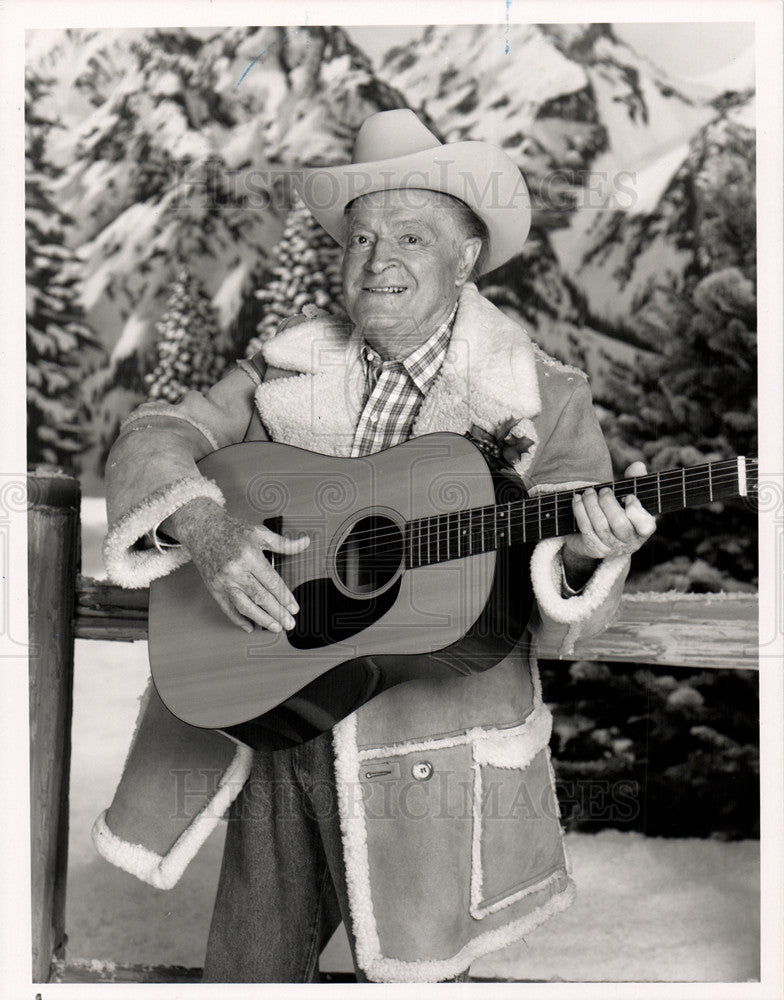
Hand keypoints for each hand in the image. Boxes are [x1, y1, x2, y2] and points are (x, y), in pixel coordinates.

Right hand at [167, 498, 309, 632]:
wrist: (202, 530)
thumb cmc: (232, 530)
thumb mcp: (260, 532)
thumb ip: (283, 543)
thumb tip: (305, 543)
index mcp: (249, 556)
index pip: (272, 582)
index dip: (285, 597)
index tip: (294, 608)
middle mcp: (236, 570)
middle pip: (260, 597)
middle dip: (277, 613)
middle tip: (289, 623)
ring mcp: (223, 581)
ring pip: (245, 606)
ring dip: (261, 619)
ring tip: (275, 627)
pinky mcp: (214, 588)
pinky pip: (227, 608)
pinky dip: (238, 619)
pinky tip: (250, 626)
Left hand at [563, 461, 656, 564]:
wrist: (598, 535)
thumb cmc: (617, 511)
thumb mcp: (627, 496)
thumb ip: (634, 481)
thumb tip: (638, 466)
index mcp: (643, 530)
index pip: (646, 526)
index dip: (637, 511)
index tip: (629, 497)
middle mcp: (630, 542)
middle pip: (620, 524)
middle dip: (609, 503)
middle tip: (603, 491)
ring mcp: (612, 548)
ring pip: (601, 526)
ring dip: (592, 505)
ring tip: (588, 492)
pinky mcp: (594, 549)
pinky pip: (586, 529)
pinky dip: (580, 511)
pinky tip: (577, 499)